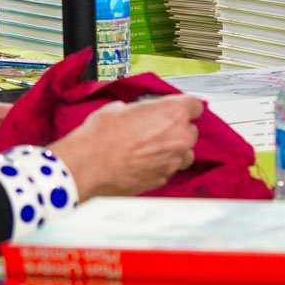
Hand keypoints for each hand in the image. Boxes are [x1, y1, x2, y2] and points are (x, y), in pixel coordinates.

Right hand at [50, 95, 202, 198]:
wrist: (88, 166)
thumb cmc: (101, 136)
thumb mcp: (119, 108)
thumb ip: (140, 111)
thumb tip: (137, 114)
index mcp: (173, 113)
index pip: (195, 105)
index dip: (185, 107)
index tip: (179, 109)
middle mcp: (180, 137)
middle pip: (190, 131)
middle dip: (176, 130)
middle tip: (155, 129)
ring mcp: (173, 161)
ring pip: (183, 153)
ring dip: (172, 150)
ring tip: (149, 148)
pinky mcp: (162, 179)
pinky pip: (168, 169)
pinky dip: (159, 166)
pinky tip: (141, 162)